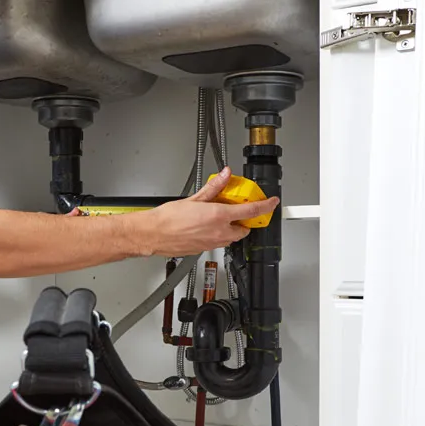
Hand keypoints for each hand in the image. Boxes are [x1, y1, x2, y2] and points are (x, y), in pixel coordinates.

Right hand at [135, 167, 278, 256]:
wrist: (152, 234)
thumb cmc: (167, 219)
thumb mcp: (194, 198)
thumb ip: (214, 187)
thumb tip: (225, 175)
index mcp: (219, 216)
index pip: (251, 211)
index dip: (265, 206)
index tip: (271, 203)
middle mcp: (219, 232)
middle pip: (243, 228)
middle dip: (243, 220)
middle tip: (235, 210)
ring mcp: (212, 243)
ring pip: (231, 237)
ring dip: (230, 228)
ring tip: (215, 218)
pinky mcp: (203, 250)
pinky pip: (217, 242)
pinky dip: (217, 235)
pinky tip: (204, 227)